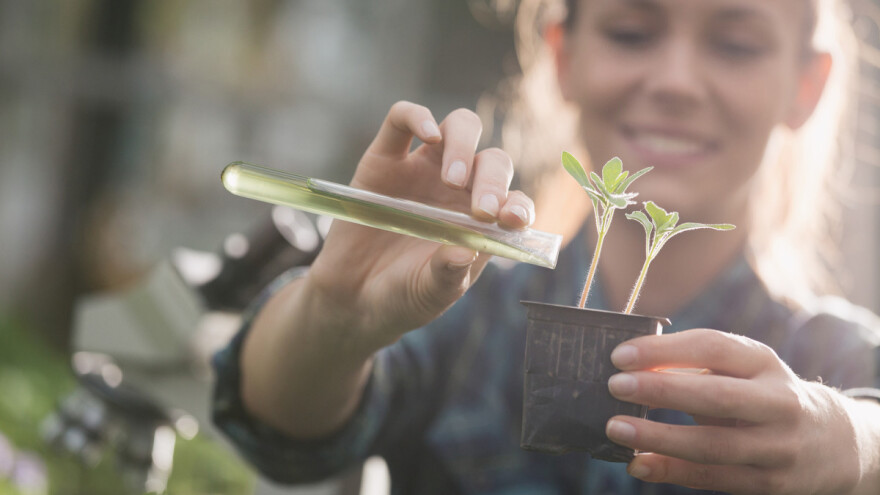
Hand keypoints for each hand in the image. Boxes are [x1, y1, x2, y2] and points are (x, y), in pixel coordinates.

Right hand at [305, 101, 534, 344]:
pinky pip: (402, 120)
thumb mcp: (430, 294)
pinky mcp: (385, 158)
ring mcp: (423, 169)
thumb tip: (466, 250)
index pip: (514, 201)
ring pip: (459, 128)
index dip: (519, 205)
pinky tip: (429, 132)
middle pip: (491, 162)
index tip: (513, 220)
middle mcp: (459, 189)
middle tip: (481, 211)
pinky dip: (418, 116)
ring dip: (464, 146)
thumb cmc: (402, 296)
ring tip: (453, 180)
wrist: (351, 298)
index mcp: (482, 221)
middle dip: (492, 181)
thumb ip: (449, 274)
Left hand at [604, 329, 863, 493]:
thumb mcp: (741, 370)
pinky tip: (636, 464)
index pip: (714, 348)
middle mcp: (778, 402)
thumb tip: (633, 367)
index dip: (665, 350)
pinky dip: (670, 472)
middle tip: (615, 386)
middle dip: (662, 390)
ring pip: (713, 445)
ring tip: (616, 428)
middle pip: (717, 396)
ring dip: (659, 438)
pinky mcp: (769, 483)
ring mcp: (777, 447)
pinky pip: (713, 478)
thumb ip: (693, 366)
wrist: (832, 444)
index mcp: (764, 363)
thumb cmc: (761, 395)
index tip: (620, 355)